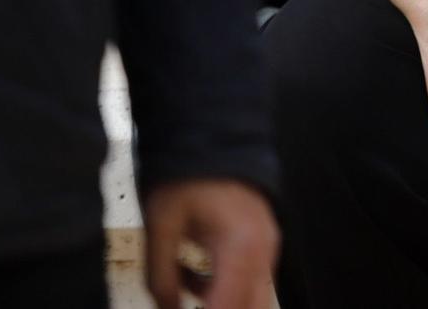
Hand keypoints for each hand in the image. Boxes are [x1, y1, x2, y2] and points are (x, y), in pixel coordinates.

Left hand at [140, 178, 278, 308]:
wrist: (212, 135)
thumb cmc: (189, 173)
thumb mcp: (161, 225)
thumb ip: (160, 277)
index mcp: (241, 246)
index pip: (228, 308)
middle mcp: (263, 250)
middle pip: (250, 308)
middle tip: (186, 303)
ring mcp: (267, 247)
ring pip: (253, 300)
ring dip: (221, 303)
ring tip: (183, 284)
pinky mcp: (263, 243)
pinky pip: (250, 282)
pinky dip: (223, 290)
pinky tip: (192, 274)